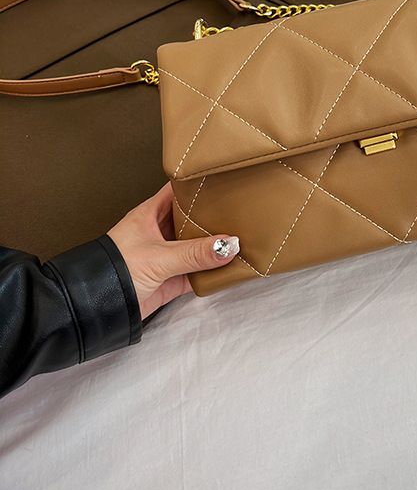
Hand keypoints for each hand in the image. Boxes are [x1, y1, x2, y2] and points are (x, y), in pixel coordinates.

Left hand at [108, 183, 238, 319]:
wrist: (99, 312)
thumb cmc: (117, 271)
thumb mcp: (158, 257)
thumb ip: (196, 252)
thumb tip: (231, 245)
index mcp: (150, 214)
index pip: (178, 190)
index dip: (198, 183)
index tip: (223, 178)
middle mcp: (160, 231)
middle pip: (192, 217)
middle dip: (214, 215)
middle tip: (242, 208)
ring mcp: (167, 255)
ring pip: (198, 245)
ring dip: (216, 244)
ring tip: (244, 234)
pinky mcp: (173, 278)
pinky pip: (199, 271)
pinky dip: (214, 270)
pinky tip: (233, 265)